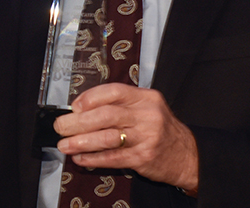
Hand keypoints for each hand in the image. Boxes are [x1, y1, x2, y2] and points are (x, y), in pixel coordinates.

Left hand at [54, 83, 198, 191]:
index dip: (90, 98)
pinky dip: (93, 158)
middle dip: (78, 122)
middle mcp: (147, 115)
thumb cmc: (162, 129)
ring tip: (66, 144)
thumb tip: (83, 108)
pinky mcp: (143, 157)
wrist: (188, 155)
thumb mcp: (147, 108)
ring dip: (81, 142)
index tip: (74, 106)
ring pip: (107, 137)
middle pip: (106, 115)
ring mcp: (146, 137)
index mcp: (146, 98)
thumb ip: (121, 106)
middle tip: (62, 126)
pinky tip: (81, 158)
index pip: (114, 91)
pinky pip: (113, 157)